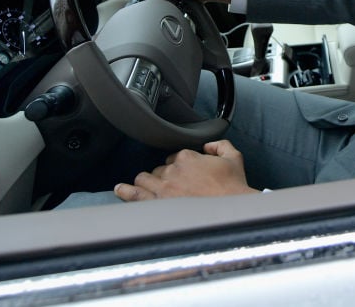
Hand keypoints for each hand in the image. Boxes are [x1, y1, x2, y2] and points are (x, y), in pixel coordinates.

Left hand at [114, 141, 258, 199]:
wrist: (232, 210)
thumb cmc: (234, 186)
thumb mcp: (234, 157)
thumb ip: (220, 145)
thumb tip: (209, 145)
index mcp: (187, 157)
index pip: (174, 157)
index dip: (178, 165)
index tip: (184, 174)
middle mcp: (172, 170)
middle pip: (159, 170)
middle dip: (162, 176)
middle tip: (171, 186)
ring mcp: (163, 188)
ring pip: (144, 180)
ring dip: (145, 182)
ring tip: (142, 186)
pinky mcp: (158, 204)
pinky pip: (135, 196)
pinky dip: (126, 191)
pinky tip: (120, 189)